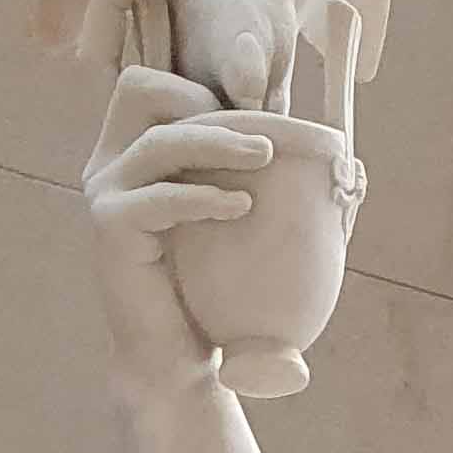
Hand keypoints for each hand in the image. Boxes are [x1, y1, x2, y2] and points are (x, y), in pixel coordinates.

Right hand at [78, 62, 276, 405]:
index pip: (151, 86)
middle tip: (260, 138)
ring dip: (218, 142)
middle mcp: (109, 165)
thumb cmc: (209, 295)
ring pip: (159, 141)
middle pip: (140, 89)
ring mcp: (105, 194)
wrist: (173, 366)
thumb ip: (266, 183)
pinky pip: (157, 196)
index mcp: (131, 153)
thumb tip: (348, 159)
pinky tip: (242, 208)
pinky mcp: (109, 229)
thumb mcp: (238, 226)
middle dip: (202, 102)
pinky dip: (203, 197)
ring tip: (266, 157)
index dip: (197, 89)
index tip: (250, 127)